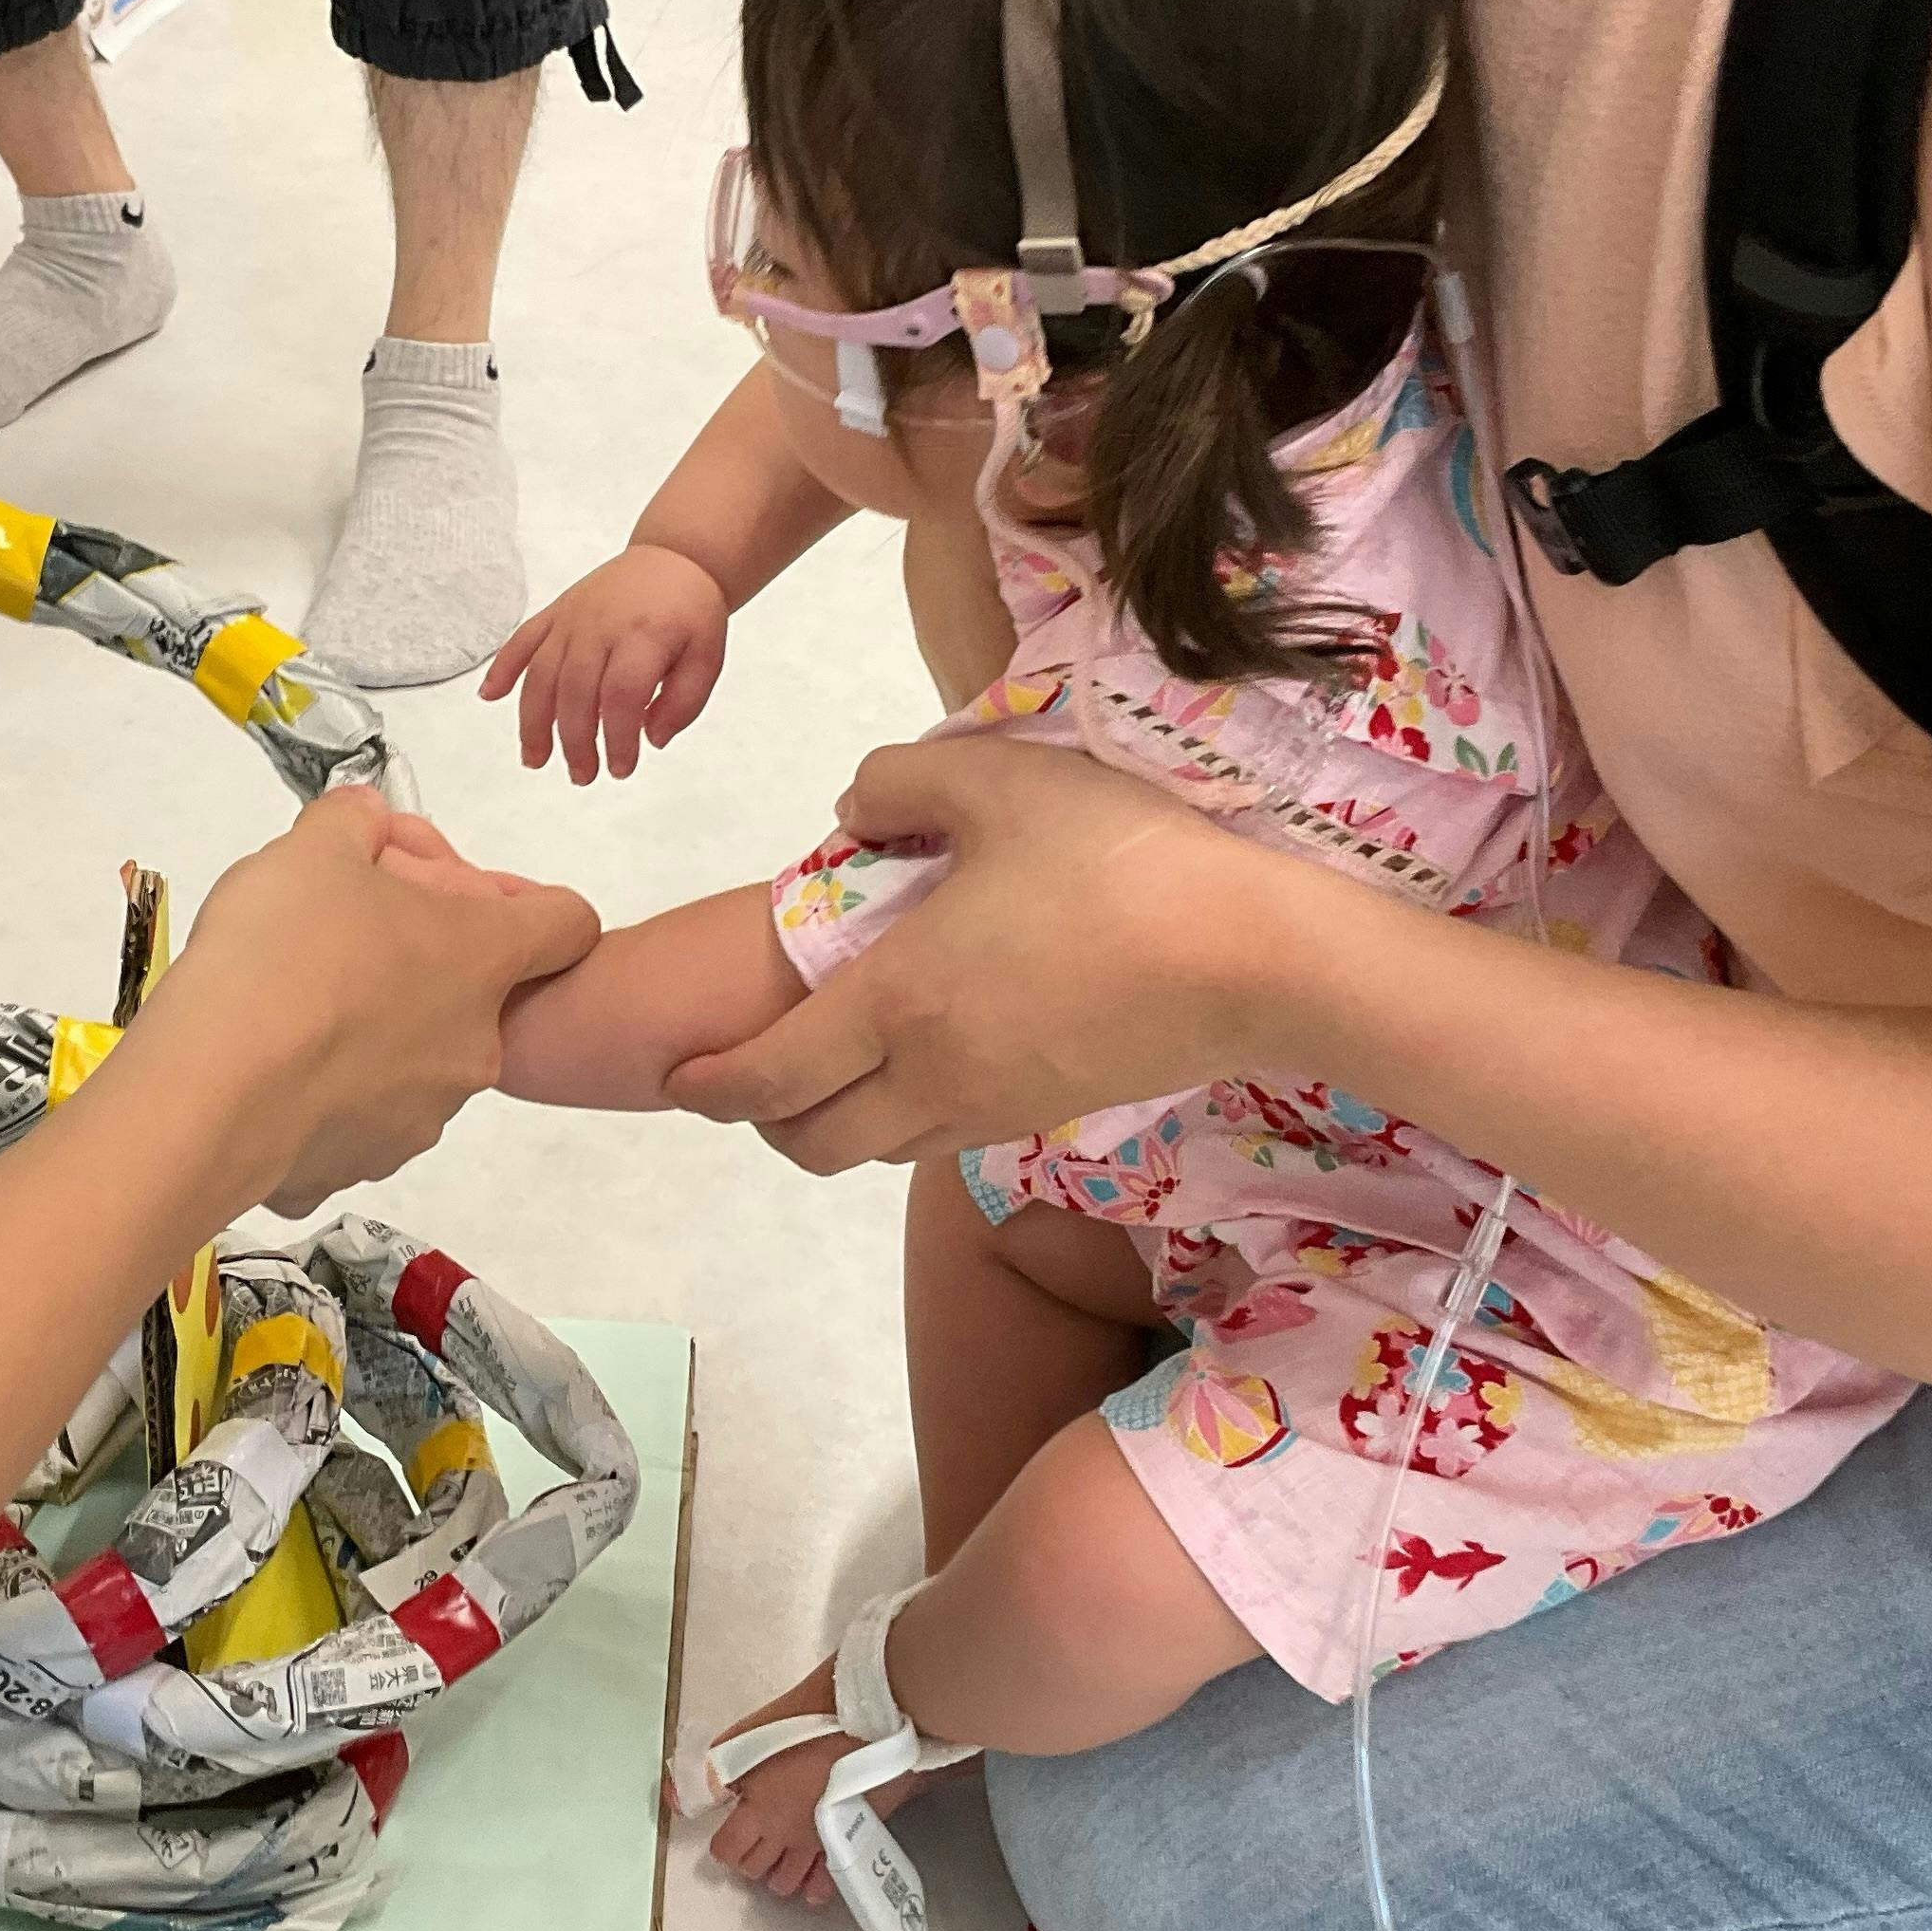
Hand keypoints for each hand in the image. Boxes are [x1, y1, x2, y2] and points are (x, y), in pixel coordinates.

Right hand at [124, 790, 598, 1215]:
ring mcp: (425, 1114)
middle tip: (348, 950)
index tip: (492, 902)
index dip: (539, 906)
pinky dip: (322, 1102)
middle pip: (473, 999)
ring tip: (297, 1016)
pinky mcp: (367, 1163)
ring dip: (374, 1040)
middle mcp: (472, 1044)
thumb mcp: (312, 850)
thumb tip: (364, 817)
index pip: (568, 924)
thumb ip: (352, 821)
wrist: (214, 1088)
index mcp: (480, 957)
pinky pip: (354, 1124)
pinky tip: (270, 1075)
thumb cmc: (281, 956)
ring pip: (415, 1065)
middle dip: (420, 973)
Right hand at [479, 545, 729, 782]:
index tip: (621, 767)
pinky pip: (522, 639)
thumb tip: (652, 739)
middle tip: (583, 775)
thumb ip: (685, 702)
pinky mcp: (556, 612)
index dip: (618, 737)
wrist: (674, 557)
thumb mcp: (708, 657)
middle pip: (576, 690)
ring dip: (533, 721)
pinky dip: (502, 667)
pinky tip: (489, 696)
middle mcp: (601, 625)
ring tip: (536, 759)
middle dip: (575, 741)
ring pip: (542, 673)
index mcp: (644, 635)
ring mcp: (573, 617)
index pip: (622, 694)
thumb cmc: (690, 609)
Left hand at [665, 739, 1302, 1170]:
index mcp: (898, 1001)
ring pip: (874, 1151)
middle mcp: (931, 1075)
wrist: (1254, 959)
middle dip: (759, 1118)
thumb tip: (849, 811)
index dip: (709, 1083)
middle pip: (809, 1142)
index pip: (767, 1076)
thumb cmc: (1120, 860)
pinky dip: (901, 1118)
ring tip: (827, 1065)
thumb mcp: (999, 779)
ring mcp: (992, 1108)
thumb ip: (900, 781)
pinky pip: (938, 1139)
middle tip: (743, 1074)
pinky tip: (920, 1054)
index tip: (678, 1072)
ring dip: (830, 1124)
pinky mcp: (1046, 1116)